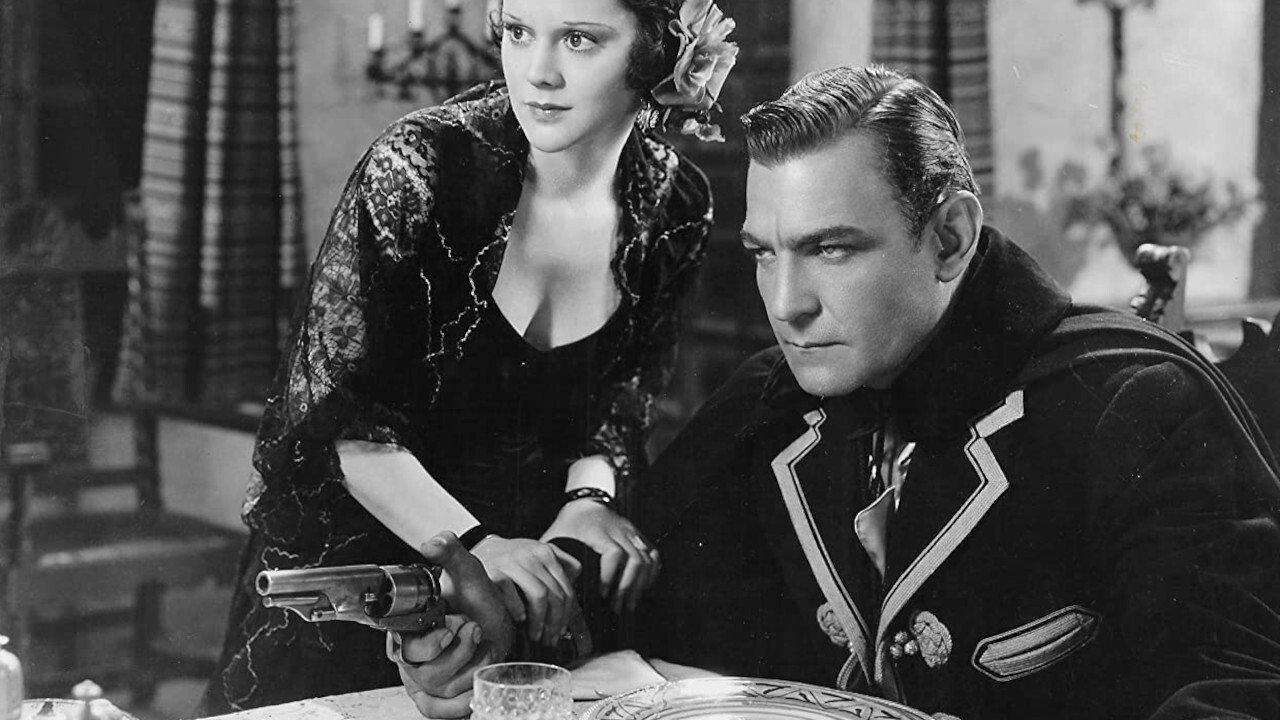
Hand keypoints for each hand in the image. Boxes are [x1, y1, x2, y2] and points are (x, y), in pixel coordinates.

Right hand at [392, 532, 514, 718]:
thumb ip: (451, 552)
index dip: (428, 642)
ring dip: (470, 666)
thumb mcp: (469, 572)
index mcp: (408, 626)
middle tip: (475, 630)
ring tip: (483, 646)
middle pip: (423, 670)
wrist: (500, 624)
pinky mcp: (438, 697)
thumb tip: (432, 542)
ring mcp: (424, 678)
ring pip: (438, 687)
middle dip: (459, 651)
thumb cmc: (479, 600)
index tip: (451, 629)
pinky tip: (477, 686)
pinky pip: (437, 710)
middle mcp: (411, 655)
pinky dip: (459, 703)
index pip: (403, 645)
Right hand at [471, 535, 581, 645]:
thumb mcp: (540, 558)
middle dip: (555, 622)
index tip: (562, 631)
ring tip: (536, 635)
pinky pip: (512, 594)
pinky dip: (518, 610)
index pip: (566, 588)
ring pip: (539, 595)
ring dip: (539, 621)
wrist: (484, 550)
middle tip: (550, 639)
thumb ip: (561, 569)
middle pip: (555, 594)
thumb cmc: (516, 561)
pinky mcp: (494, 571)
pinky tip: (520, 619)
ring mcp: (513, 562)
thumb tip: (574, 600)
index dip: (567, 615)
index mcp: (547, 553)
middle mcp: (532, 555)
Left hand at [541, 499, 659, 613]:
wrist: (586, 502)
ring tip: (629, 604)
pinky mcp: (640, 536)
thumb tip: (554, 586)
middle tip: (616, 607)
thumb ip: (555, 559)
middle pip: (634, 559)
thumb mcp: (557, 537)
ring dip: (639, 585)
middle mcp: (619, 530)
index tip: (603, 593)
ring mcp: (632, 533)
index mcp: (597, 531)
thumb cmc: (569, 524)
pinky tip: (642, 589)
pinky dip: (651, 575)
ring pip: (647, 559)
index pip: (613, 552)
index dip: (610, 575)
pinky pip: (653, 556)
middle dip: (627, 587)